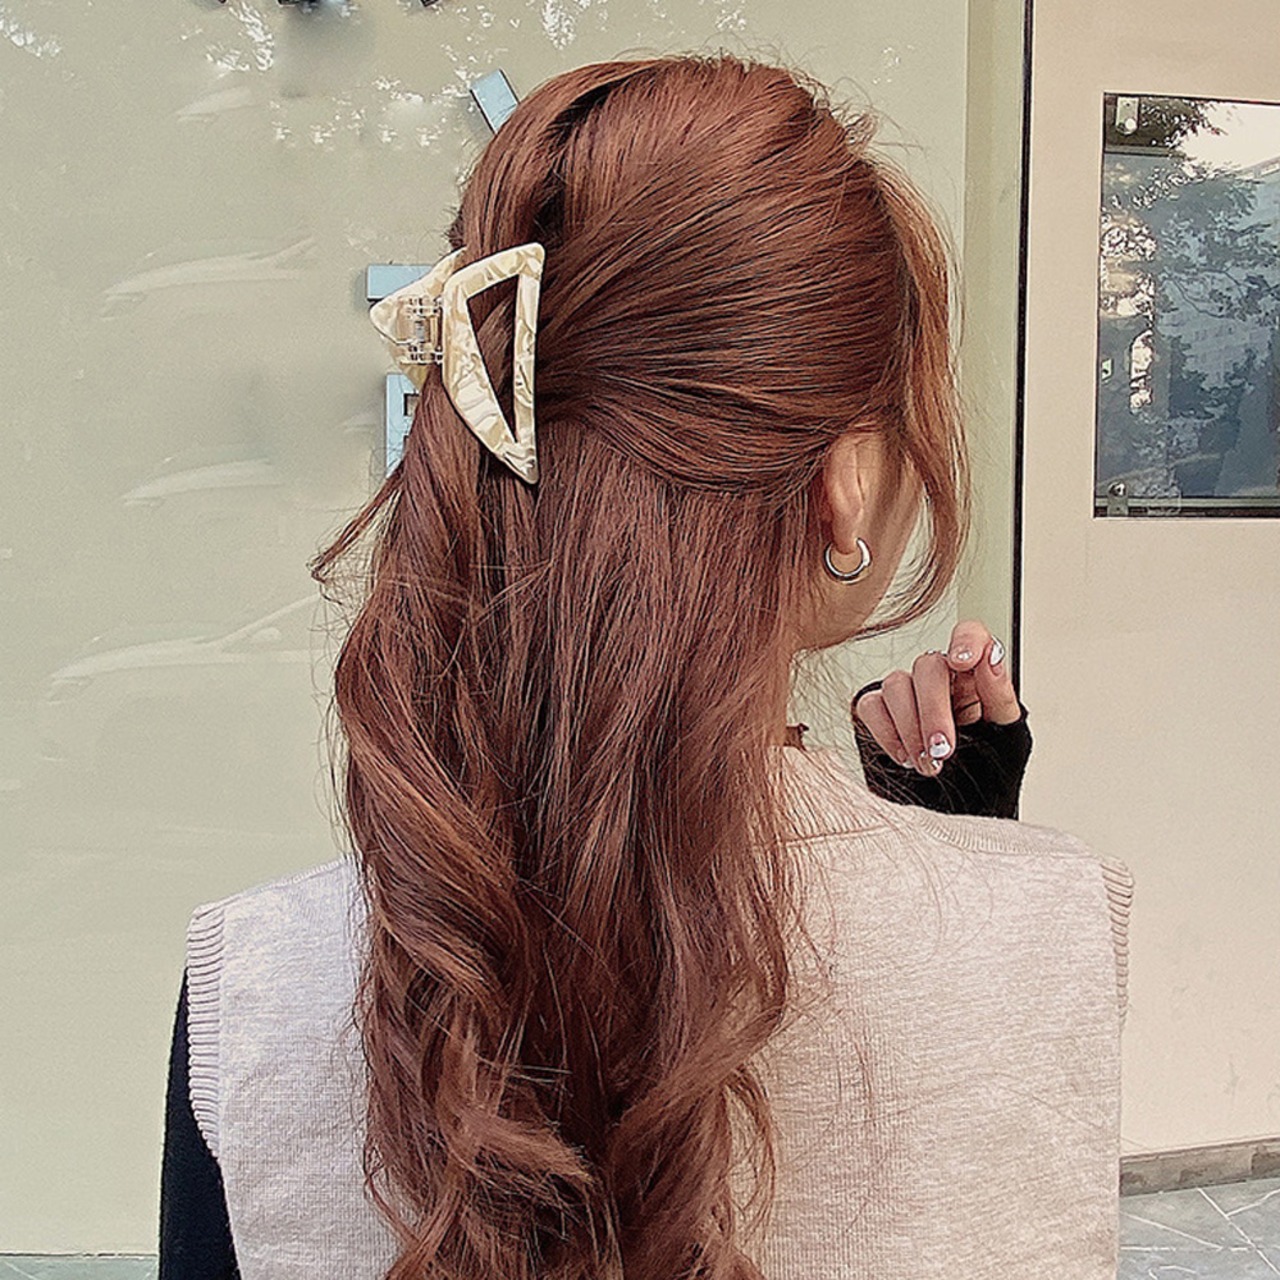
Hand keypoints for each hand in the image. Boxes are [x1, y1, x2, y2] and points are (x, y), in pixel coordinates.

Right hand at [851, 620, 1022, 777]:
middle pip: (927, 665)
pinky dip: (886, 733)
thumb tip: (992, 657)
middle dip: (934, 709)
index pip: (969, 635)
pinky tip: (905, 756)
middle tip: (943, 748)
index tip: (962, 662)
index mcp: (974, 677)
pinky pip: (871, 707)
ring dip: (911, 728)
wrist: (962, 810)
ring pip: (895, 684)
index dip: (964, 640)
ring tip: (929, 764)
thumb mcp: (1008, 735)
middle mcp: (939, 679)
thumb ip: (1000, 694)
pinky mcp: (879, 713)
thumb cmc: (989, 772)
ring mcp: (906, 694)